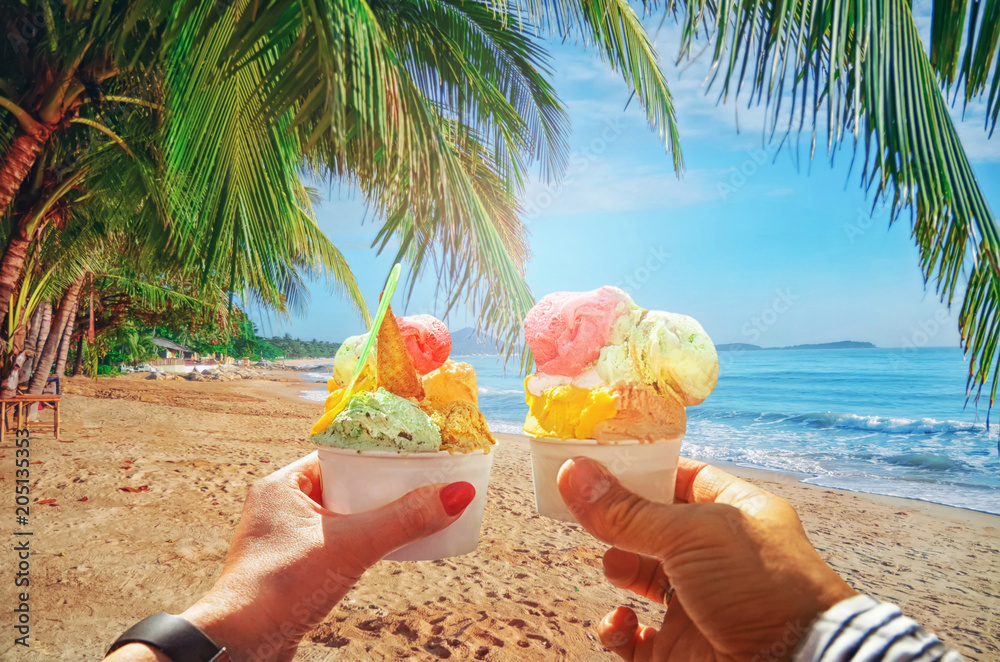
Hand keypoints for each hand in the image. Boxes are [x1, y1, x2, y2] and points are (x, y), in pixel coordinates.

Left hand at [109, 451, 475, 661]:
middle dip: (381, 487)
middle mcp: (278, 507)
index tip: (413, 454)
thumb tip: (459, 492)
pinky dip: (359, 543)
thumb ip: (405, 519)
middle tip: (420, 485)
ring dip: (372, 517)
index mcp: (282, 485)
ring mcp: (282, 539)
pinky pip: (333, 544)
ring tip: (410, 516)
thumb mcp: (353, 546)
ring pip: (340, 516)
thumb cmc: (284, 588)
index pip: (339, 455)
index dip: (377, 454)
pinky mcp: (290, 569)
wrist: (240, 647)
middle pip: (344, 485)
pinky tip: (382, 550)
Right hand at [558, 457, 856, 661]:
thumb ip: (627, 511)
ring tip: (617, 569)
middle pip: (654, 527)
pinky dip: (619, 629)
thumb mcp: (691, 536)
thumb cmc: (762, 590)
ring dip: (619, 568)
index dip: (644, 470)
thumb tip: (572, 472)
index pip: (683, 478)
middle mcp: (717, 557)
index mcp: (735, 515)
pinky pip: (634, 637)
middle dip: (621, 522)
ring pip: (640, 577)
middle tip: (592, 515)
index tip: (600, 463)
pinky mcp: (680, 650)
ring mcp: (698, 604)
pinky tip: (622, 623)